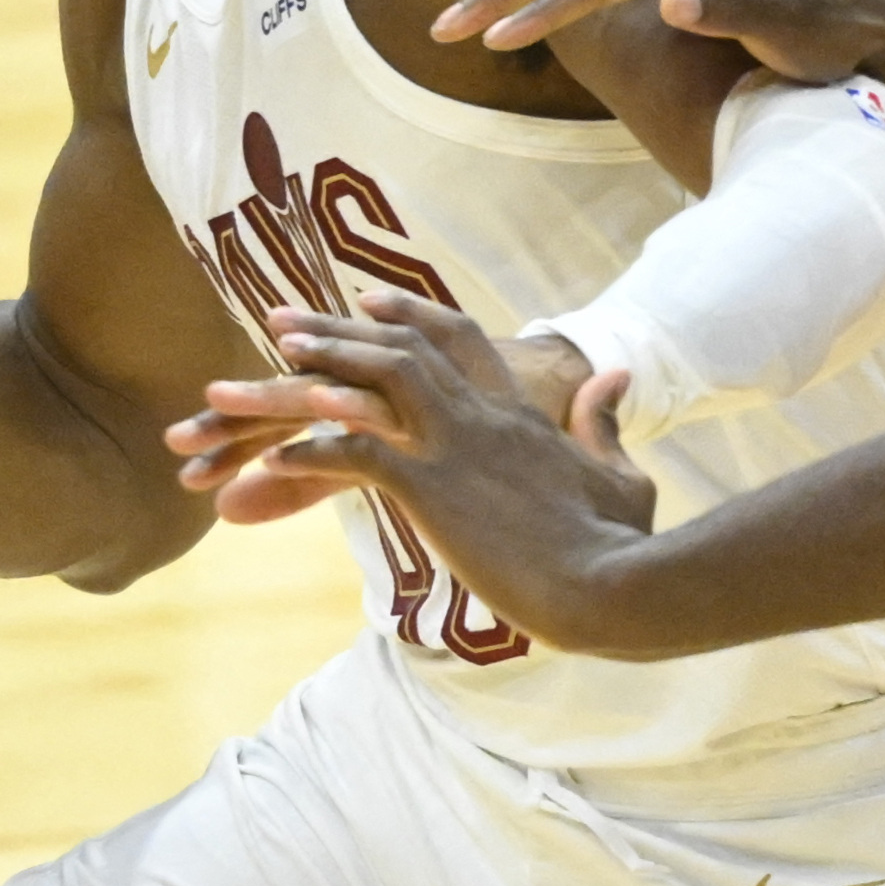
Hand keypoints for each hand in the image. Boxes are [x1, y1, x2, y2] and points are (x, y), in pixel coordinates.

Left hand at [169, 290, 659, 650]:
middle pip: (403, 350)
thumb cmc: (620, 542)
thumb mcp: (619, 472)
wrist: (611, 584)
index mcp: (521, 415)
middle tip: (282, 319)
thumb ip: (604, 422)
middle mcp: (482, 418)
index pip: (463, 342)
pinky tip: (269, 460)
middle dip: (339, 330)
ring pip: (377, 382)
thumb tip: (613, 375)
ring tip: (264, 364)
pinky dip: (310, 454)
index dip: (415, 317)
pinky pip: (356, 457)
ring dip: (315, 369)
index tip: (371, 301)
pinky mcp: (432, 490)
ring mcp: (455, 449)